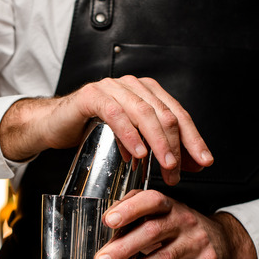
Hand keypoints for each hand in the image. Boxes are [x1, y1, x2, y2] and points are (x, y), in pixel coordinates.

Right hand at [0, 76, 213, 184]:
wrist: (54, 125)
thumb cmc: (90, 132)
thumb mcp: (130, 141)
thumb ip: (155, 147)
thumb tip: (186, 165)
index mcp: (147, 92)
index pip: (178, 114)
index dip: (194, 139)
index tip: (204, 162)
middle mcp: (133, 86)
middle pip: (165, 114)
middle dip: (176, 146)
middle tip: (178, 172)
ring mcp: (112, 88)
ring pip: (145, 113)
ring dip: (158, 143)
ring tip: (165, 165)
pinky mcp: (92, 96)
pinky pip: (116, 114)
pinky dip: (130, 135)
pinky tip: (137, 153)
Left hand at [93, 190, 257, 258]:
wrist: (225, 241)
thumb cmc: (183, 227)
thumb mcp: (164, 213)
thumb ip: (135, 214)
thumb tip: (105, 223)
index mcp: (169, 206)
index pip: (151, 200)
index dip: (130, 209)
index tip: (109, 220)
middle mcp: (184, 221)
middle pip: (152, 232)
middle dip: (124, 248)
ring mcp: (196, 244)